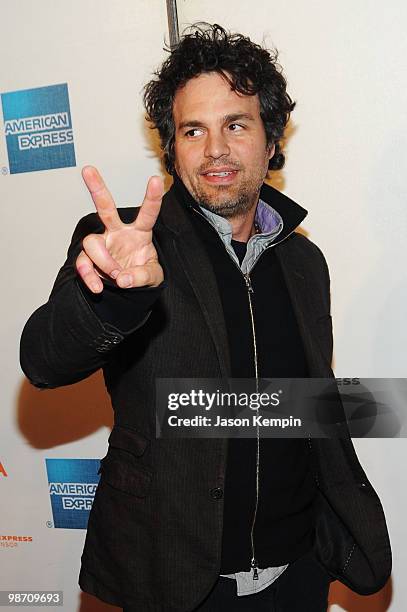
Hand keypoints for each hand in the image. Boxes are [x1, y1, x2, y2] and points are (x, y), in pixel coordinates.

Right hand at [76, 166, 163, 292]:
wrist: (128, 291)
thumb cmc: (142, 275)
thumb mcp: (153, 278)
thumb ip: (142, 277)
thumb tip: (122, 278)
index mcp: (139, 232)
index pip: (147, 214)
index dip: (152, 198)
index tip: (156, 180)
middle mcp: (118, 233)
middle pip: (105, 208)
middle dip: (97, 188)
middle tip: (88, 169)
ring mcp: (102, 245)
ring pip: (91, 242)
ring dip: (103, 261)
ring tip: (116, 274)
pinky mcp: (89, 260)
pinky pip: (82, 263)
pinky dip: (89, 276)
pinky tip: (97, 287)